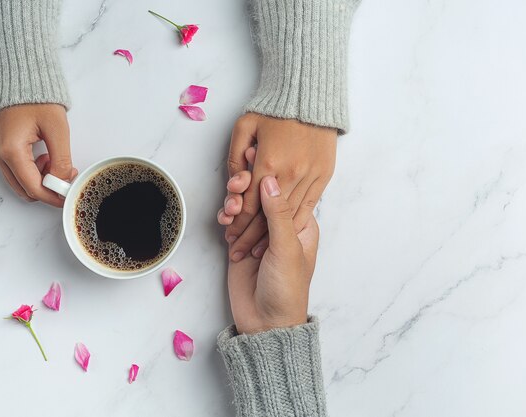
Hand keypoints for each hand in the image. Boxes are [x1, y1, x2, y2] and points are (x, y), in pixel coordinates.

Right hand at [0, 104, 76, 206]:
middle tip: (67, 177)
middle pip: (25, 190)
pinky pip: (18, 172)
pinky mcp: (1, 150)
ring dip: (41, 181)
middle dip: (48, 190)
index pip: (33, 188)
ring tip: (57, 163)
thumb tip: (63, 181)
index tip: (69, 194)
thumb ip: (61, 160)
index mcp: (12, 151)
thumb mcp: (58, 130)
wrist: (22, 81)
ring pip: (21, 183)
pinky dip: (34, 173)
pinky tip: (47, 158)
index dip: (53, 196)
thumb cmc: (38, 100)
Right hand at [225, 175, 319, 333]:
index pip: (284, 188)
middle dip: (246, 185)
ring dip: (234, 201)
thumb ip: (278, 214)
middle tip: (236, 182)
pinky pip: (232, 222)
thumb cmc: (287, 289)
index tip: (253, 154)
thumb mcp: (286, 249)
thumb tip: (270, 179)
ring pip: (245, 205)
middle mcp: (281, 225)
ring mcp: (259, 234)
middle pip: (261, 193)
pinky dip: (226, 217)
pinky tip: (224, 220)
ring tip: (229, 207)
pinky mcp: (241, 244)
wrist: (265, 323)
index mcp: (301, 224)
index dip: (268, 171)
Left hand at [226, 113, 335, 261]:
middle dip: (250, 237)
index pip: (250, 205)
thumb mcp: (244, 126)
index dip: (239, 225)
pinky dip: (295, 224)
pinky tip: (284, 235)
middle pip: (268, 216)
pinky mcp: (324, 175)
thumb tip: (234, 184)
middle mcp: (291, 173)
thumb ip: (235, 157)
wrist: (310, 94)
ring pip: (288, 216)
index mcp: (268, 162)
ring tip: (257, 250)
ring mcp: (311, 175)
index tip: (230, 236)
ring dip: (272, 236)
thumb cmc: (275, 108)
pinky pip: (309, 207)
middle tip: (239, 250)